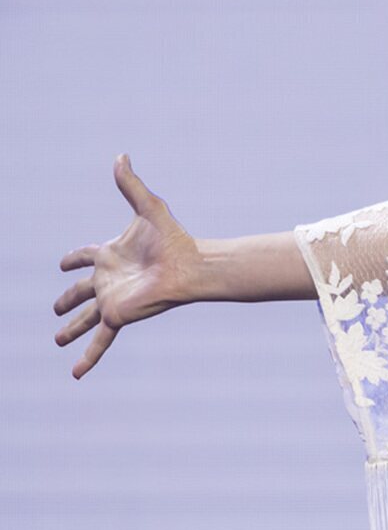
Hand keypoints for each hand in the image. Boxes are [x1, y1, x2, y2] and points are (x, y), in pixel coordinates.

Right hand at [52, 154, 201, 378]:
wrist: (192, 265)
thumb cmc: (173, 238)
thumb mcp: (147, 208)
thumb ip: (131, 185)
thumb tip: (121, 154)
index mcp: (110, 254)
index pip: (85, 255)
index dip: (73, 258)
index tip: (63, 261)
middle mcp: (108, 279)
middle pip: (80, 291)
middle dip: (67, 300)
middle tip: (55, 307)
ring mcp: (112, 299)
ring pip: (85, 317)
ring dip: (71, 328)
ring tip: (58, 339)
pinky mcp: (119, 315)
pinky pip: (100, 341)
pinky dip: (88, 357)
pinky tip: (75, 375)